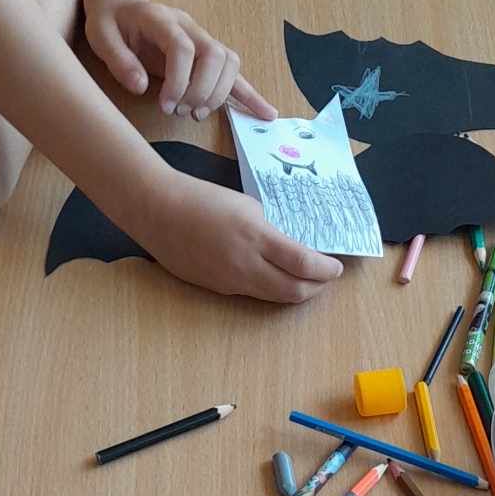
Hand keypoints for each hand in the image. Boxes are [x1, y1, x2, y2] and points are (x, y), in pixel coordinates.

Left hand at [85, 0, 275, 121]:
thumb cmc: (110, 21)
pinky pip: (235, 73)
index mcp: (161, 19)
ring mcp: (202, 39)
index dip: (178, 80)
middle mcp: (188, 26)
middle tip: (180, 111)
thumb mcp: (100, 36)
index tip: (165, 105)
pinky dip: (251, 95)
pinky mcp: (208, 55)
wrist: (121, 5)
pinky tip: (267, 114)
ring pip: (229, 62)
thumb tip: (141, 87)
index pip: (183, 48)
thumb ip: (118, 60)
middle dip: (201, 91)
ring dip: (218, 94)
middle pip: (214, 55)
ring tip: (194, 113)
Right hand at [140, 171, 342, 303]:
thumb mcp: (246, 206)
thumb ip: (270, 231)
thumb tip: (291, 248)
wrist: (158, 211)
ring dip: (295, 292)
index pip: (304, 264)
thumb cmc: (202, 198)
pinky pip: (253, 293)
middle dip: (316, 288)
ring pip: (274, 297)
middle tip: (325, 279)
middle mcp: (247, 265)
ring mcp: (232, 281)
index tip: (336, 267)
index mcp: (257, 236)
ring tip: (306, 281)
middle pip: (294, 291)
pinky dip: (271, 289)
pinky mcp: (220, 288)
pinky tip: (274, 277)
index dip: (326, 271)